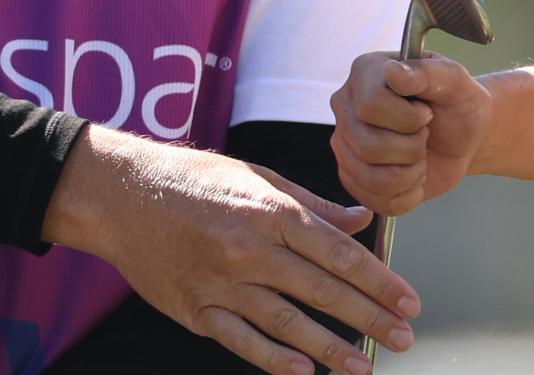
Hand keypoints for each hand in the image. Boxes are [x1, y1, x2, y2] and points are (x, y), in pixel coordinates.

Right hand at [42, 126, 418, 374]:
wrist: (124, 195)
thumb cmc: (197, 180)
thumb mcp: (259, 178)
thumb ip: (313, 205)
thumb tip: (361, 220)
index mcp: (272, 212)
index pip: (337, 252)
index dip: (377, 280)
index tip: (408, 301)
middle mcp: (250, 248)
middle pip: (321, 289)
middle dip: (368, 316)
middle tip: (403, 337)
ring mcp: (221, 282)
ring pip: (286, 321)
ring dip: (330, 347)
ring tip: (363, 365)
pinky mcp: (195, 309)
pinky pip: (240, 339)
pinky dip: (273, 358)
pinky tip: (303, 372)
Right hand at [330, 52, 494, 217]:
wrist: (463, 135)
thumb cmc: (457, 102)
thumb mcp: (455, 79)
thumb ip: (427, 72)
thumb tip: (394, 72)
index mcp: (365, 73)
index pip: (370, 106)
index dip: (408, 119)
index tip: (427, 113)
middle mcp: (346, 108)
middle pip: (368, 146)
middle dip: (412, 148)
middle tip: (425, 135)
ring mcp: (346, 146)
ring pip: (371, 178)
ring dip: (411, 174)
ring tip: (420, 156)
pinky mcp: (354, 178)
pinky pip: (377, 201)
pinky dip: (408, 195)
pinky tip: (415, 176)